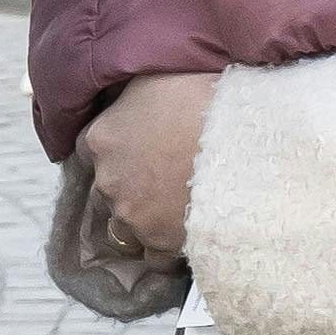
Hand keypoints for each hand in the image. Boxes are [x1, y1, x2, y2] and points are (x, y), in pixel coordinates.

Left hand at [83, 69, 219, 259]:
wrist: (245, 144)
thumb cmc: (205, 100)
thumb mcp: (156, 78)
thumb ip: (130, 94)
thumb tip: (127, 95)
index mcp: (101, 138)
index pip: (90, 147)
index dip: (116, 146)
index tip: (137, 145)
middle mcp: (108, 181)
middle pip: (108, 188)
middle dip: (130, 183)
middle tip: (164, 173)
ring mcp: (132, 217)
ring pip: (126, 225)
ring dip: (144, 217)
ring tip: (176, 206)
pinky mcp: (159, 244)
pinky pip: (153, 256)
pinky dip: (165, 247)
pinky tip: (185, 231)